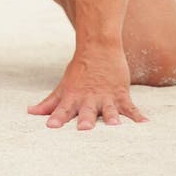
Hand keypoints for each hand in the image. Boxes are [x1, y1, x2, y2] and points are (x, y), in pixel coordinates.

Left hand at [28, 48, 147, 129]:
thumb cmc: (79, 71)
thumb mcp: (63, 87)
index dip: (57, 118)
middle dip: (85, 119)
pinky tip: (145, 124)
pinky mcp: (120, 93)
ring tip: (115, 125)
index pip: (62, 110)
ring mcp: (106, 96)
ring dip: (111, 116)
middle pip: (86, 111)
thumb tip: (30, 113)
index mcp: (73, 97)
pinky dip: (137, 115)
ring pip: (109, 108)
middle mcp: (89, 98)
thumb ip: (49, 103)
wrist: (98, 47)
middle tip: (83, 128)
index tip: (51, 127)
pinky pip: (130, 107)